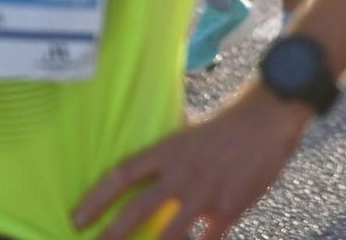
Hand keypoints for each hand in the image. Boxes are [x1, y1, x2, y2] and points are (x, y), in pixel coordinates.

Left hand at [74, 82, 312, 239]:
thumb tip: (146, 169)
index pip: (122, 175)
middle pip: (138, 209)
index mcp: (169, 150)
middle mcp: (182, 173)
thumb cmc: (228, 124)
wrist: (269, 118)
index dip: (96, 199)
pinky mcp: (230, 207)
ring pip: (170, 234)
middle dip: (113, 233)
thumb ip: (169, 154)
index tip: (77, 219)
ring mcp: (206, 192)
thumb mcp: (190, 132)